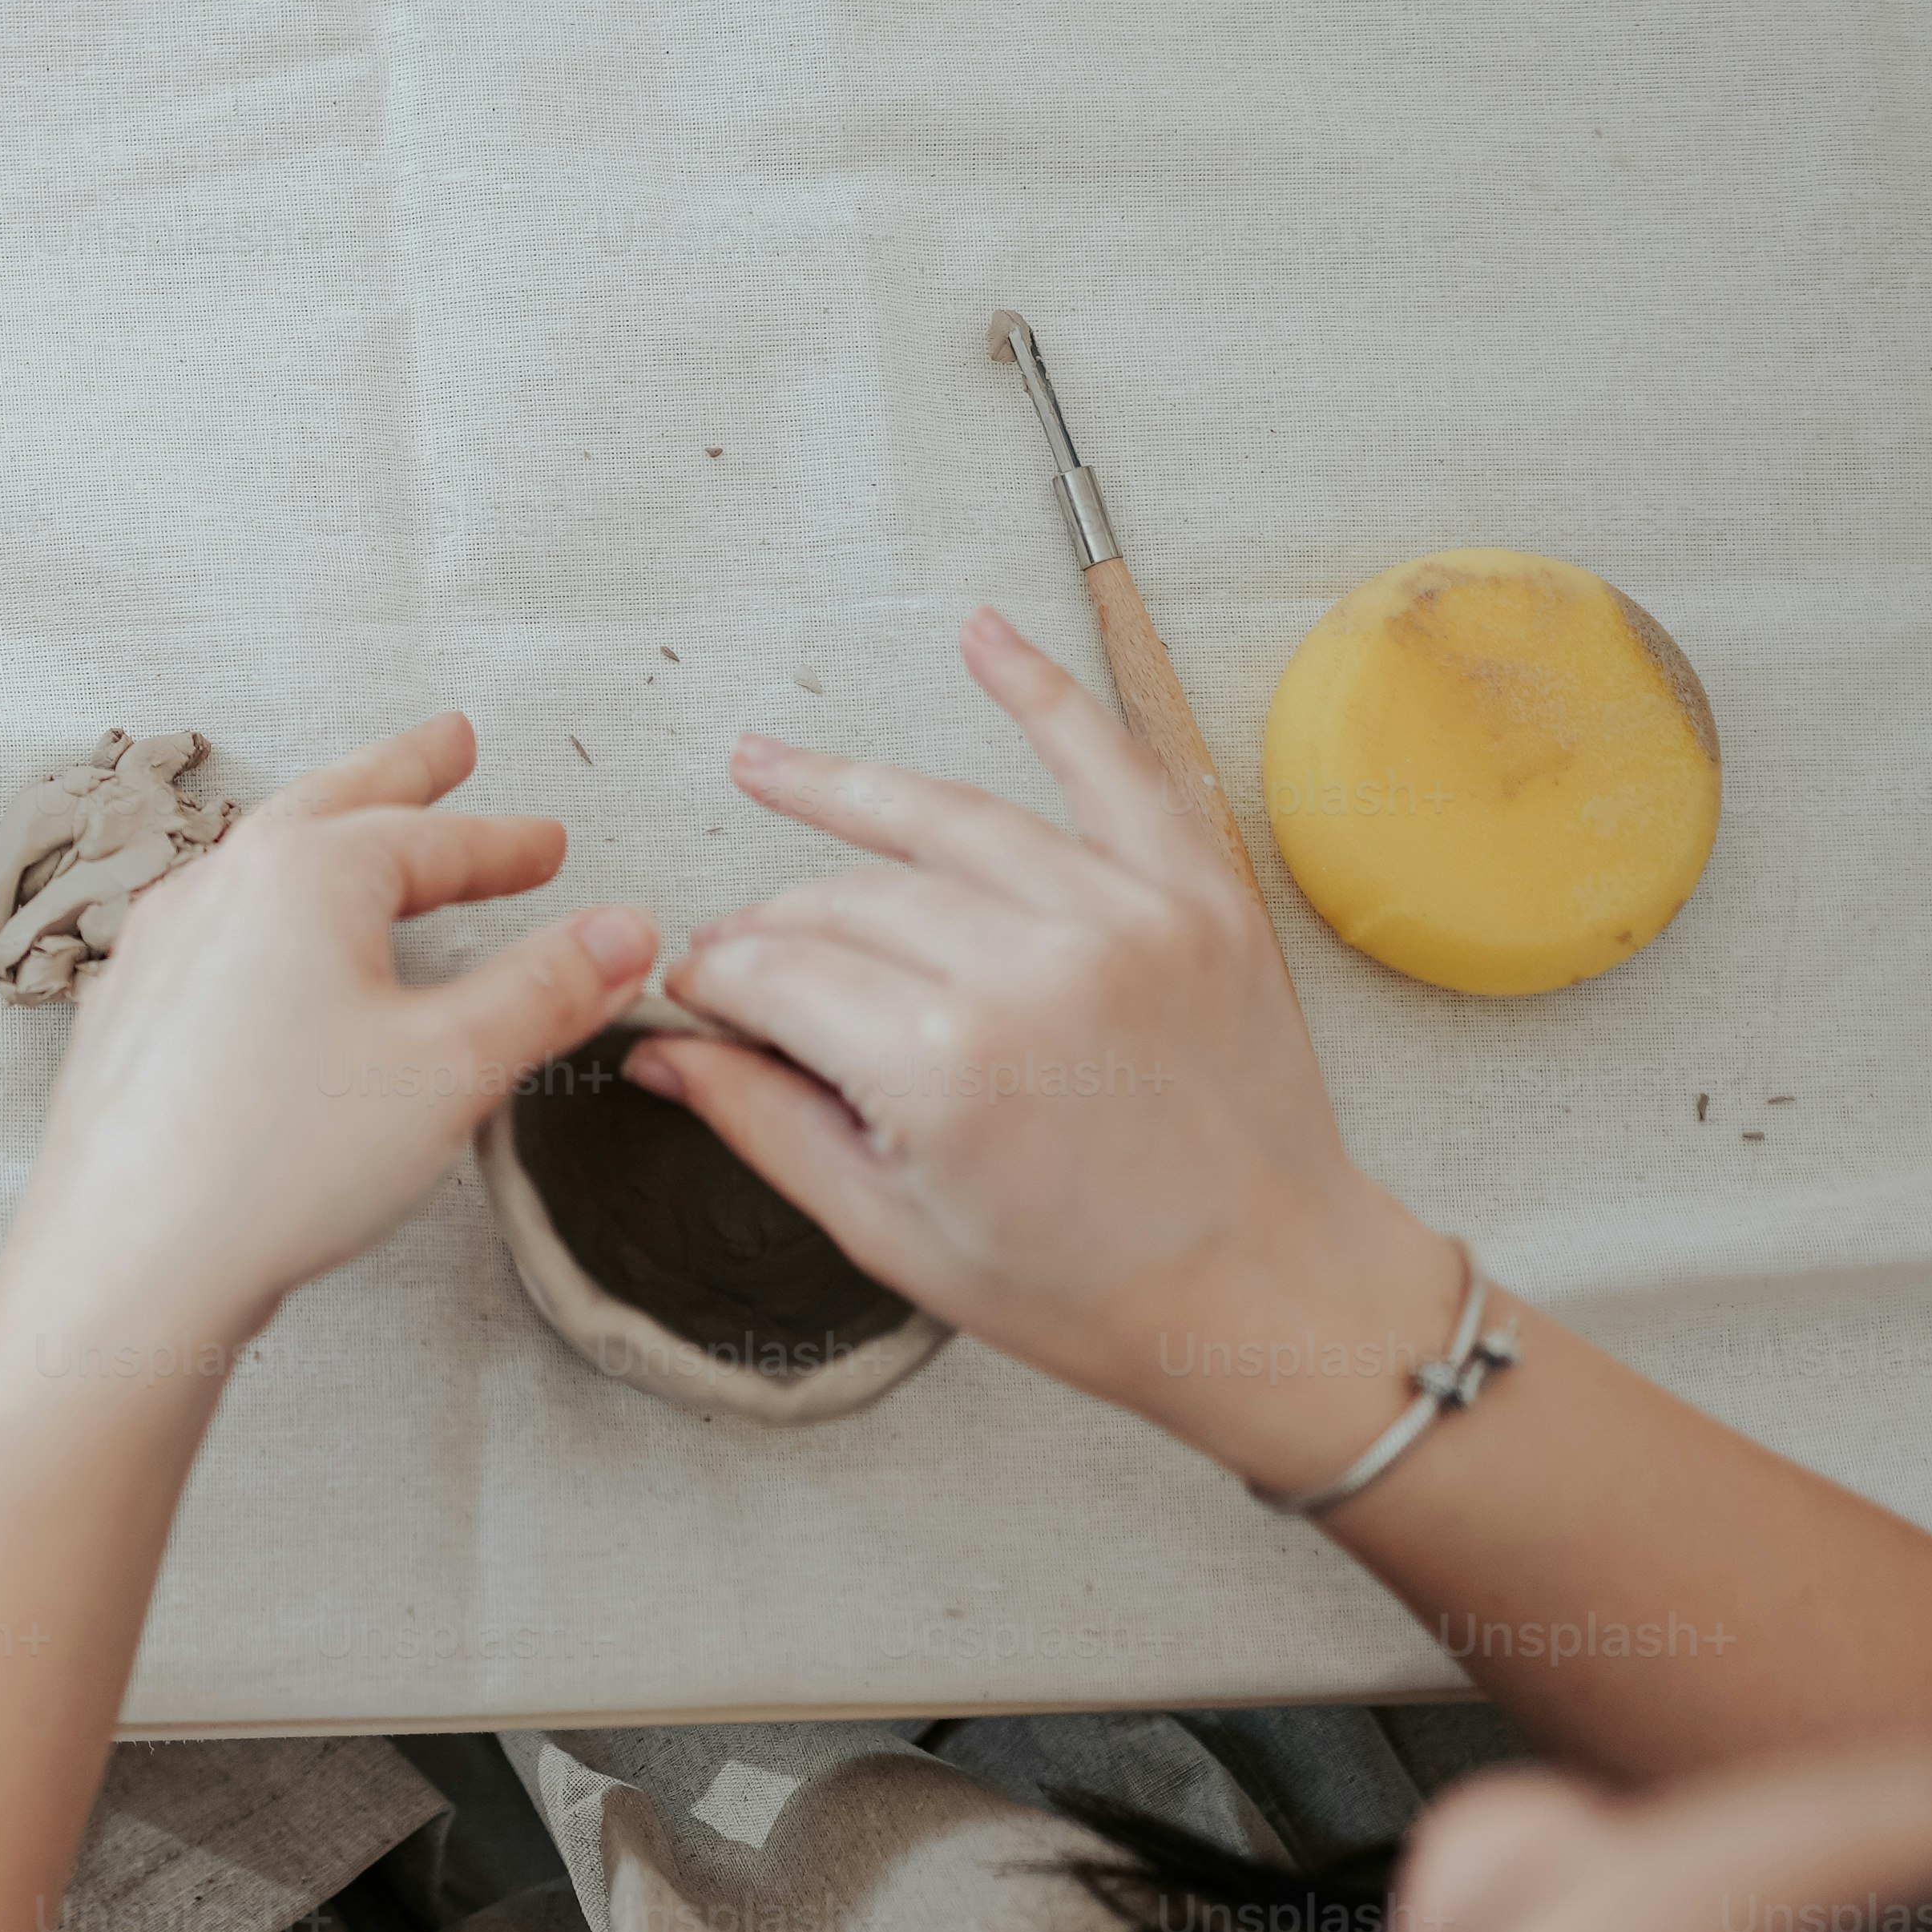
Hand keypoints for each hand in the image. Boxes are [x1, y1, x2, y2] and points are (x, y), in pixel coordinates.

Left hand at [0, 714, 657, 1357]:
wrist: (128, 1260)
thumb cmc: (273, 1165)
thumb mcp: (450, 1066)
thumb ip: (543, 990)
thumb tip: (620, 934)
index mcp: (302, 876)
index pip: (431, 839)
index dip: (503, 843)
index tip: (549, 845)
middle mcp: (219, 890)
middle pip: (331, 804)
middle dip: (402, 774)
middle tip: (450, 744)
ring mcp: (161, 948)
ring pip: (260, 857)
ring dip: (328, 830)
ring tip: (366, 830)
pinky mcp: (130, 1013)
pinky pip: (213, 925)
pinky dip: (267, 905)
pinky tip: (271, 943)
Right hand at [633, 607, 1455, 1492]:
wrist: (1273, 1294)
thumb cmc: (1089, 1290)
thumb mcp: (893, 1235)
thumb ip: (765, 1124)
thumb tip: (659, 1050)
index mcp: (944, 1072)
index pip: (774, 975)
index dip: (711, 981)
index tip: (689, 995)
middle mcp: (1032, 972)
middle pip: (846, 900)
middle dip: (767, 923)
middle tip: (732, 952)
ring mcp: (1124, 919)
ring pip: (943, 822)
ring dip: (843, 786)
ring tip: (765, 766)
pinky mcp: (1195, 897)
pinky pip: (1112, 766)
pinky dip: (1045, 693)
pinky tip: (981, 638)